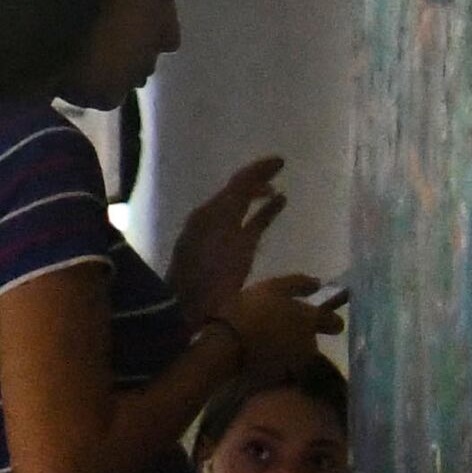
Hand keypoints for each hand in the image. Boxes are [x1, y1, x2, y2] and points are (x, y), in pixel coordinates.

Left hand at [168, 157, 290, 319]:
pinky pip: (250, 222)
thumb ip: (231, 212)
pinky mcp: (234, 250)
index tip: (279, 160)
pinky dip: (264, 211)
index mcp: (211, 214)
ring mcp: (224, 234)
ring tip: (277, 184)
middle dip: (257, 177)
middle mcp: (215, 219)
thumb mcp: (220, 243)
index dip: (258, 170)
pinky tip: (280, 202)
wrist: (191, 312)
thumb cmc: (207, 282)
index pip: (237, 183)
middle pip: (239, 190)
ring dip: (258, 192)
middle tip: (280, 166)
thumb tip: (248, 181)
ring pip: (243, 205)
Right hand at [220, 270, 342, 371]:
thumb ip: (298, 284)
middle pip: (314, 341)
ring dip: (287, 350)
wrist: (225, 347)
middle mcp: (310, 344)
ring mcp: (294, 364)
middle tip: (285, 330)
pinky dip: (274, 363)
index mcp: (311, 320)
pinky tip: (258, 357)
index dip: (331, 320)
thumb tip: (318, 283)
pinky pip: (281, 368)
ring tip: (266, 344)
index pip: (335, 322)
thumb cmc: (250, 310)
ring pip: (297, 355)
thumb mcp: (273, 287)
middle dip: (304, 337)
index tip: (323, 317)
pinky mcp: (276, 379)